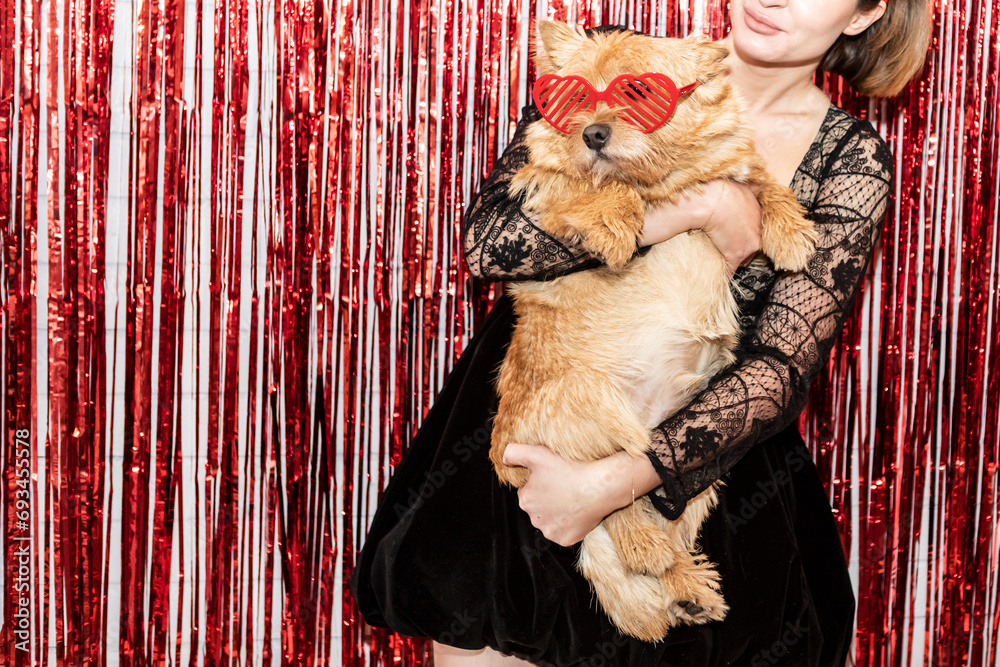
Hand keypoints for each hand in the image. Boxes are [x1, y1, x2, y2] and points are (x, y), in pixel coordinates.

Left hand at [502, 444, 660, 546]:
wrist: (600, 486)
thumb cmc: (569, 468)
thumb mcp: (537, 453)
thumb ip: (513, 453)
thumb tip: (504, 459)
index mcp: (525, 500)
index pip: (528, 490)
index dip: (540, 481)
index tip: (554, 475)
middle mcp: (535, 520)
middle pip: (539, 507)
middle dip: (548, 498)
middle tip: (564, 485)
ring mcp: (551, 532)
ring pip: (551, 520)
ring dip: (558, 512)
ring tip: (573, 497)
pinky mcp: (567, 540)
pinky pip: (565, 532)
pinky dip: (570, 524)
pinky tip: (578, 510)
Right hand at [641, 179, 761, 273]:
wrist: (709, 200)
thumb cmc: (714, 188)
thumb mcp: (735, 182)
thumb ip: (744, 184)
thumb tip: (751, 179)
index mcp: (755, 207)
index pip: (753, 225)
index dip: (742, 230)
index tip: (733, 233)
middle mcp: (757, 225)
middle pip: (753, 243)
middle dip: (742, 246)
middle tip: (727, 247)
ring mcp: (749, 242)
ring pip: (745, 258)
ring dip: (735, 260)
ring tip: (722, 261)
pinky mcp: (736, 254)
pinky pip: (732, 269)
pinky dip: (726, 274)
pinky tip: (720, 277)